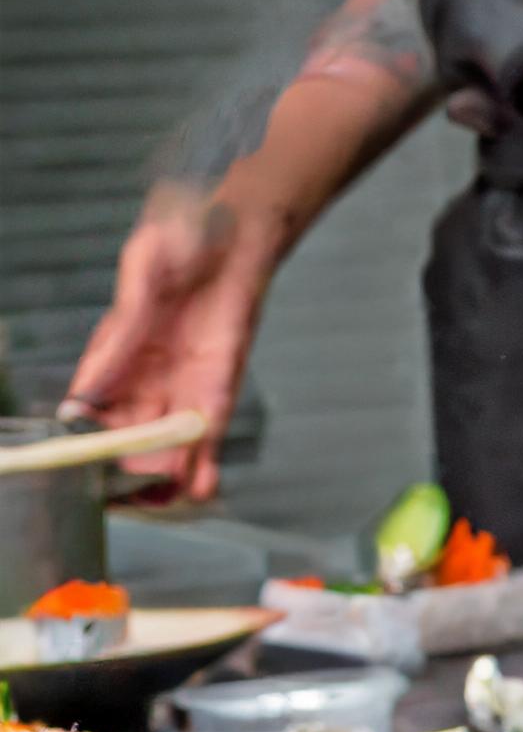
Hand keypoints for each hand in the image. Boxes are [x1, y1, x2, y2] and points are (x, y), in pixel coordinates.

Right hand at [62, 183, 282, 498]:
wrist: (235, 231)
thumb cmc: (181, 238)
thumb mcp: (143, 272)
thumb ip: (124, 328)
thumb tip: (90, 386)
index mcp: (115, 348)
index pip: (91, 403)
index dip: (84, 435)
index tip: (78, 464)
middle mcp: (145, 373)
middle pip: (128, 433)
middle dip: (124, 466)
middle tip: (124, 496)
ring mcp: (183, 381)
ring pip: (167, 440)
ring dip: (164, 473)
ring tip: (162, 500)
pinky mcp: (220, 382)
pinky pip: (209, 427)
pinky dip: (205, 457)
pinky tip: (201, 485)